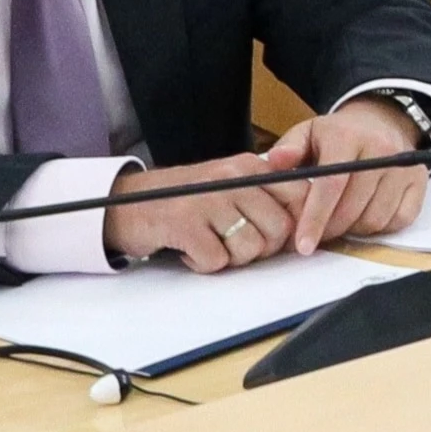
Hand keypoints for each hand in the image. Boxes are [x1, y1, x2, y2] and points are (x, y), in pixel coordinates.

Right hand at [105, 153, 298, 272]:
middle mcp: (232, 179)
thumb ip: (265, 198)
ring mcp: (208, 200)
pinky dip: (203, 264)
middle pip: (280, 229)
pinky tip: (189, 250)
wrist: (126, 202)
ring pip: (250, 248)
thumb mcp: (230, 186)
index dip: (297, 224)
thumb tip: (304, 228)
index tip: (282, 238)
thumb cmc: (185, 200)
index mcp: (249, 167)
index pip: (300, 194)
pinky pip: (216, 260)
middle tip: (235, 244)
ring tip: (210, 244)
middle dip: (263, 248)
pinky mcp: (185, 225)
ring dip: (231, 258)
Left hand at [267, 96, 430, 254]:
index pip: (331, 185)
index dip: (315, 218)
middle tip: (317, 233)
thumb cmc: (338, 135)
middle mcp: (381, 151)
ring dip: (353, 228)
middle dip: (330, 229)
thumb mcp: (308, 132)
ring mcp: (403, 167)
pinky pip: (398, 220)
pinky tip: (364, 215)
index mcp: (348, 136)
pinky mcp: (419, 181)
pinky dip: (379, 226)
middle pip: (352, 208)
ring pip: (375, 219)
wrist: (381, 121)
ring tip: (340, 219)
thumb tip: (275, 162)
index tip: (302, 245)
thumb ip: (289, 148)